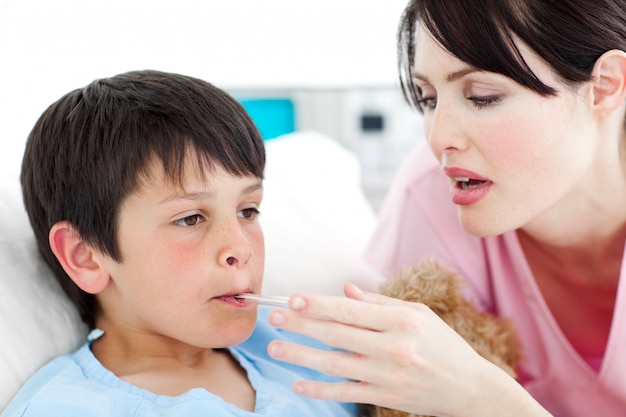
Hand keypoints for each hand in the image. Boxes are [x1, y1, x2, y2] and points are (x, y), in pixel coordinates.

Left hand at [266, 283, 500, 415]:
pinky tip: (298, 383)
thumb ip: (380, 303)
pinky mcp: (386, 397)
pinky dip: (320, 389)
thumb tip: (345, 291)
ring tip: (276, 347)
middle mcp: (393, 348)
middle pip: (337, 334)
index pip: (350, 311)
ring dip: (301, 356)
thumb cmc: (444, 345)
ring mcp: (388, 375)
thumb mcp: (419, 315)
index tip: (293, 298)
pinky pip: (346, 392)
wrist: (471, 389)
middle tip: (274, 317)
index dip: (319, 304)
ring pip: (334, 364)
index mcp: (402, 322)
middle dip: (301, 324)